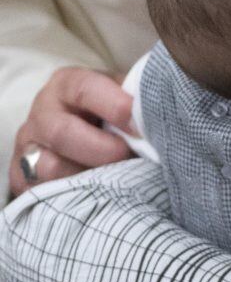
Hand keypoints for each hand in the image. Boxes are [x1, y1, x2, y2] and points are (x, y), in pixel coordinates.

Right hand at [9, 67, 136, 197]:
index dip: (115, 107)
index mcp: (67, 84)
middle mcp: (42, 112)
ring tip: (115, 179)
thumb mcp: (121, 98)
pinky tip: (94, 194)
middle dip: (100, 149)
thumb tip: (158, 116)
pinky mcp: (22, 178)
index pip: (85, 89)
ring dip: (87, 177)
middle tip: (127, 156)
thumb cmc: (108, 115)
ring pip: (49, 168)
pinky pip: (42, 193)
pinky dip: (71, 197)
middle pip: (61, 132)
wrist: (78, 137)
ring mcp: (28, 146)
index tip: (139, 126)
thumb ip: (135, 101)